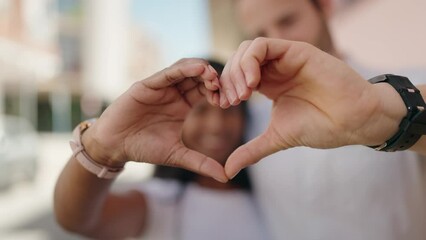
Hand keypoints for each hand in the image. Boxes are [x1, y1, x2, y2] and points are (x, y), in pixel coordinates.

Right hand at [82, 58, 227, 181]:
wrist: (116, 147)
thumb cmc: (144, 148)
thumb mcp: (178, 155)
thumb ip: (201, 163)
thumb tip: (226, 177)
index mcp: (183, 105)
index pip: (205, 91)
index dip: (217, 92)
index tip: (229, 100)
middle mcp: (173, 93)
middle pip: (198, 78)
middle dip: (212, 79)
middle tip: (222, 85)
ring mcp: (161, 87)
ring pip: (185, 70)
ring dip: (200, 70)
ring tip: (212, 75)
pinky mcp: (147, 85)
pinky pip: (168, 73)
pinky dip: (183, 69)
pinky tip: (198, 69)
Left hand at [215, 38, 404, 177]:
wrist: (353, 121)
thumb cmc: (320, 126)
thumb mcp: (276, 138)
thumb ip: (251, 151)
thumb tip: (228, 171)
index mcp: (268, 84)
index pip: (235, 75)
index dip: (223, 88)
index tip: (223, 106)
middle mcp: (274, 69)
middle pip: (236, 60)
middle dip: (227, 79)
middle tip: (232, 101)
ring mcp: (285, 58)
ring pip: (247, 49)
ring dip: (237, 70)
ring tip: (243, 94)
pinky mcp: (297, 51)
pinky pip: (263, 45)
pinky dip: (250, 61)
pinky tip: (253, 83)